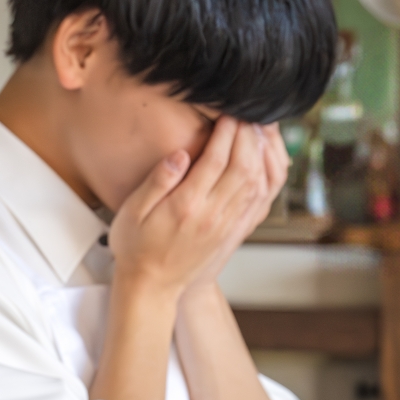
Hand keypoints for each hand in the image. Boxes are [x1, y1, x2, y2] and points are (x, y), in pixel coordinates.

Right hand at [107, 117, 286, 300]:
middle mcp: (213, 215)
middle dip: (247, 135)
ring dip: (261, 152)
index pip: (215, 160)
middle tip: (246, 114)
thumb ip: (157, 181)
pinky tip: (263, 159)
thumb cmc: (136, 247)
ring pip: (257, 182)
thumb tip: (179, 155)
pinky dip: (267, 175)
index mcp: (186, 206)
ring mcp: (228, 225)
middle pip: (243, 166)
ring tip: (257, 129)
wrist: (153, 287)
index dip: (226, 132)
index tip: (226, 112)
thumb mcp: (132, 212)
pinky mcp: (235, 232)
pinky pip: (260, 200)